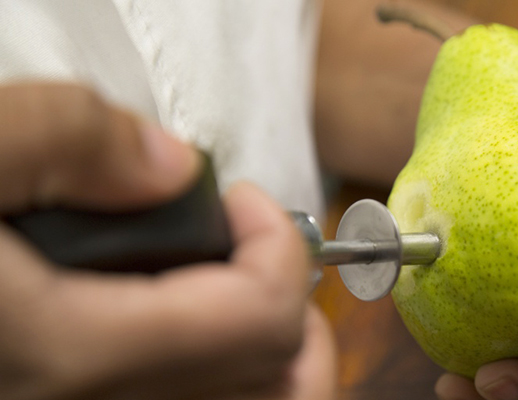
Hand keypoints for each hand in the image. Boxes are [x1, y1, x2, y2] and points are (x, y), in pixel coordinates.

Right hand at [0, 83, 335, 399]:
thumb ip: (70, 139)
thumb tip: (174, 168)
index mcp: (78, 352)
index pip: (262, 317)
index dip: (280, 243)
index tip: (246, 202)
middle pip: (278, 382)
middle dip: (292, 301)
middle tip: (254, 250)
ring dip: (277, 352)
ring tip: (241, 294)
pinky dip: (243, 382)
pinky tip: (205, 332)